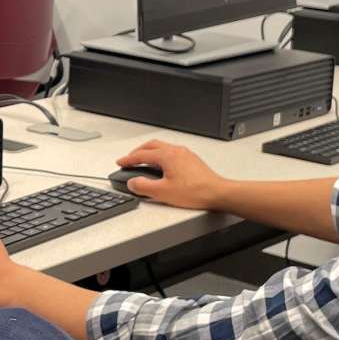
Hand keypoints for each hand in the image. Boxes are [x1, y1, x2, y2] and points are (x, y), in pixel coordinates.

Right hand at [115, 140, 229, 210]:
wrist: (217, 193)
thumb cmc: (195, 192)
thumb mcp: (162, 192)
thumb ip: (143, 186)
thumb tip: (132, 182)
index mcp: (167, 156)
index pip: (141, 155)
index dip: (128, 159)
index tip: (120, 162)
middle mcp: (176, 151)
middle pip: (151, 146)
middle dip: (138, 152)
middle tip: (129, 159)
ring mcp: (185, 154)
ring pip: (162, 147)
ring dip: (150, 152)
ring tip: (143, 161)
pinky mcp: (192, 160)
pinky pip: (172, 152)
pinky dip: (161, 156)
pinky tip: (162, 166)